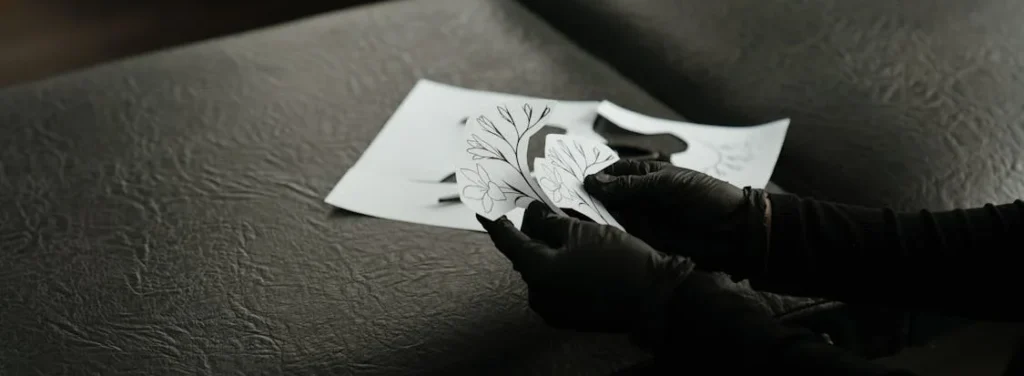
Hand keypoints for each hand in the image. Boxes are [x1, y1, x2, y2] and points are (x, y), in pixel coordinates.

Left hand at [477, 201, 692, 332]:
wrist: (657, 298)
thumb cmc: (621, 261)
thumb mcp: (582, 230)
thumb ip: (549, 221)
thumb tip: (532, 214)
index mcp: (538, 272)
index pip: (507, 240)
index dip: (495, 220)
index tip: (485, 207)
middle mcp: (541, 295)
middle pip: (526, 254)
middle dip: (532, 231)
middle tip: (540, 208)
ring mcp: (555, 309)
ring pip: (543, 268)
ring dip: (550, 248)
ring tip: (568, 227)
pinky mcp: (571, 315)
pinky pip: (558, 283)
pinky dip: (562, 265)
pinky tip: (579, 251)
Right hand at [582, 160, 768, 276]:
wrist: (733, 233)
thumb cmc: (706, 199)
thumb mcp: (667, 184)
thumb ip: (630, 185)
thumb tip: (593, 182)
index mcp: (650, 175)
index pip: (615, 172)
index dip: (596, 176)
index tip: (572, 181)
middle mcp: (642, 197)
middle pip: (609, 195)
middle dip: (590, 198)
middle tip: (563, 202)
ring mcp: (643, 220)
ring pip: (611, 216)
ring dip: (594, 217)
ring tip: (569, 219)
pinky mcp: (645, 241)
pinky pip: (621, 237)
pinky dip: (606, 236)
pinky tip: (588, 236)